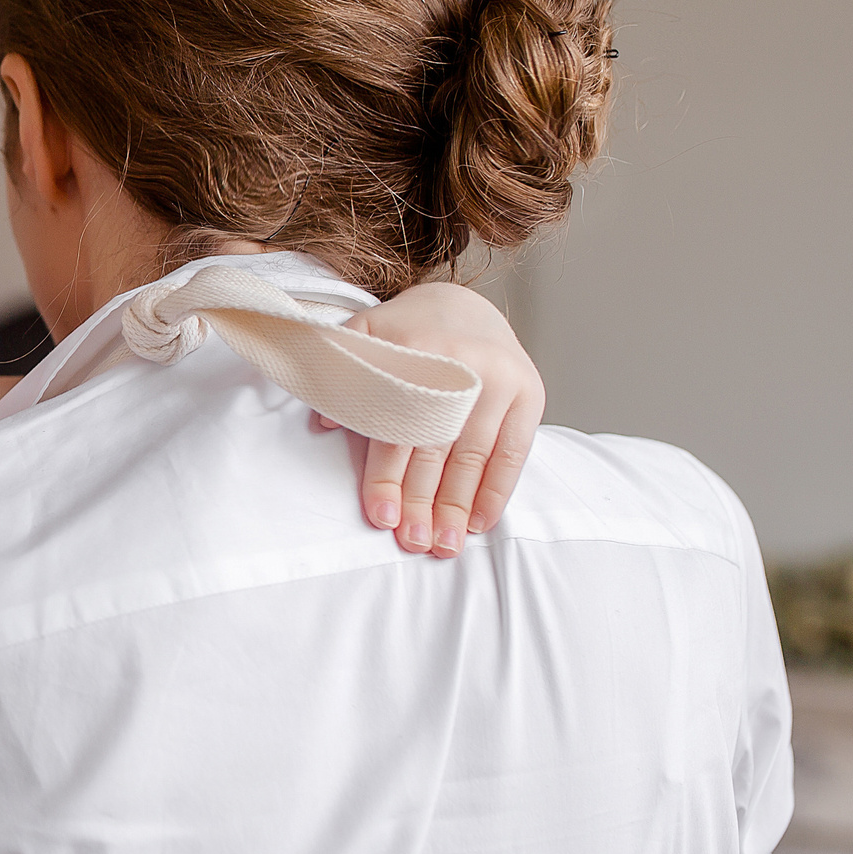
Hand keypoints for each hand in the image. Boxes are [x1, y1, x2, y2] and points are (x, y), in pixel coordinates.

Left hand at [328, 282, 543, 556]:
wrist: (462, 307)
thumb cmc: (403, 336)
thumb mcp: (362, 338)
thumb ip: (340, 375)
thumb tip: (323, 422)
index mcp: (417, 349)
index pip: (397, 428)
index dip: (387, 477)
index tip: (380, 517)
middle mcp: (464, 364)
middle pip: (438, 448)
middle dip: (423, 502)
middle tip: (413, 542)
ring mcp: (502, 379)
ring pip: (475, 457)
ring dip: (458, 508)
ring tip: (444, 545)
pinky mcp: (529, 394)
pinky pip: (514, 452)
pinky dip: (496, 491)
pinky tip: (479, 522)